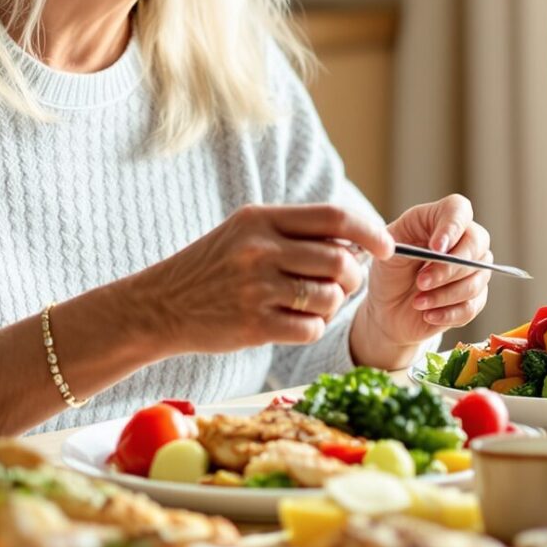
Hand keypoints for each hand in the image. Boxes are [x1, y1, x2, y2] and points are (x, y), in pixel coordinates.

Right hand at [133, 203, 390, 355]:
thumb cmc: (212, 269)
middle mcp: (260, 249)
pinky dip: (312, 329)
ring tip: (312, 306)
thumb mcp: (245, 233)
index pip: (334, 218)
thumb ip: (294, 232)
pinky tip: (294, 324)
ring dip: (331, 306)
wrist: (159, 305)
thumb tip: (357, 240)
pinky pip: (310, 329)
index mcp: (262, 219)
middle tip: (343, 285)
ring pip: (329, 297)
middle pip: (340, 260)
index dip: (370, 231)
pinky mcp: (253, 324)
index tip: (387, 246)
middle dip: (352, 276)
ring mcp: (256, 288)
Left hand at [352, 194, 493, 368]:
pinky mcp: (475, 298)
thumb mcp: (386, 252)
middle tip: (421, 282)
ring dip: (443, 295)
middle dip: (448, 268)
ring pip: (475, 279)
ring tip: (417, 301)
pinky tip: (427, 314)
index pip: (459, 210)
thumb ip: (407, 243)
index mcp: (438, 219)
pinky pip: (471, 306)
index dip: (452, 227)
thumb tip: (438, 250)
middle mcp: (463, 240)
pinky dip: (447, 313)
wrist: (388, 309)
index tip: (436, 248)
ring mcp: (474, 269)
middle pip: (476, 243)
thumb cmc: (389, 273)